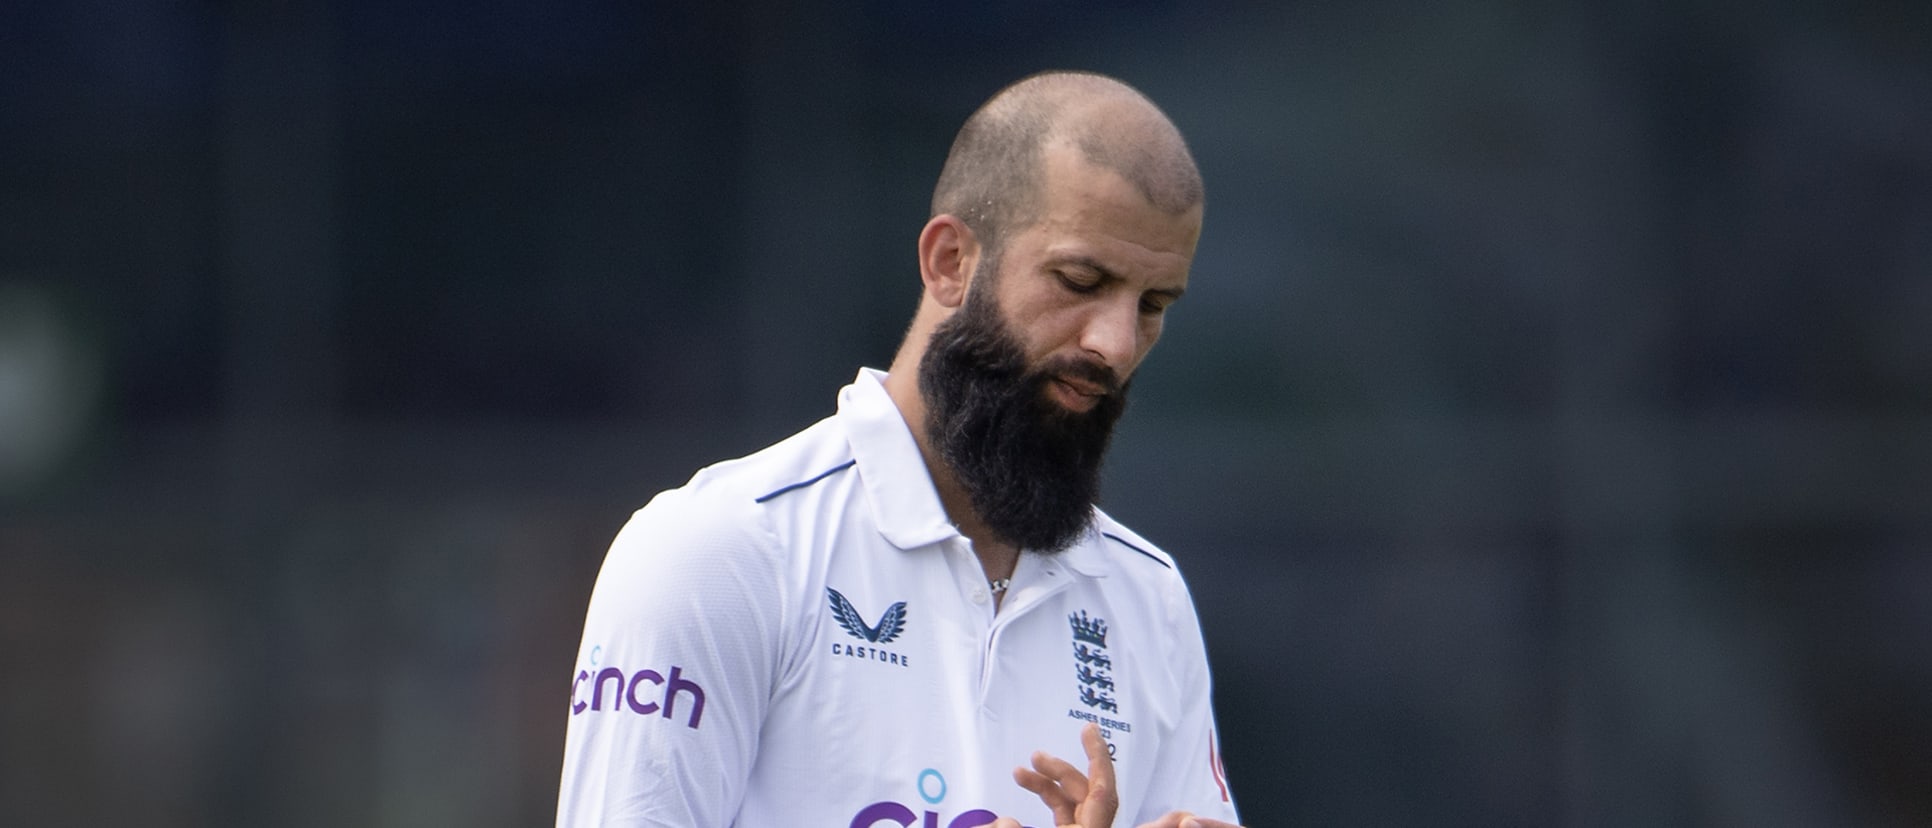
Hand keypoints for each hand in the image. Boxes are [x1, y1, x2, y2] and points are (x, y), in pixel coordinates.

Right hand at [981, 723, 1247, 827]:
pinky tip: (1020, 796)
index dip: (1099, 759)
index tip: (1089, 729)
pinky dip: (1044, 805)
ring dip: (1048, 787)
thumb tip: (1006, 822)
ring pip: (1072, 809)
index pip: (1102, 792)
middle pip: (1086, 796)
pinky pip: (1063, 823)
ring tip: (1020, 772)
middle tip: (1035, 757)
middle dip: (1063, 772)